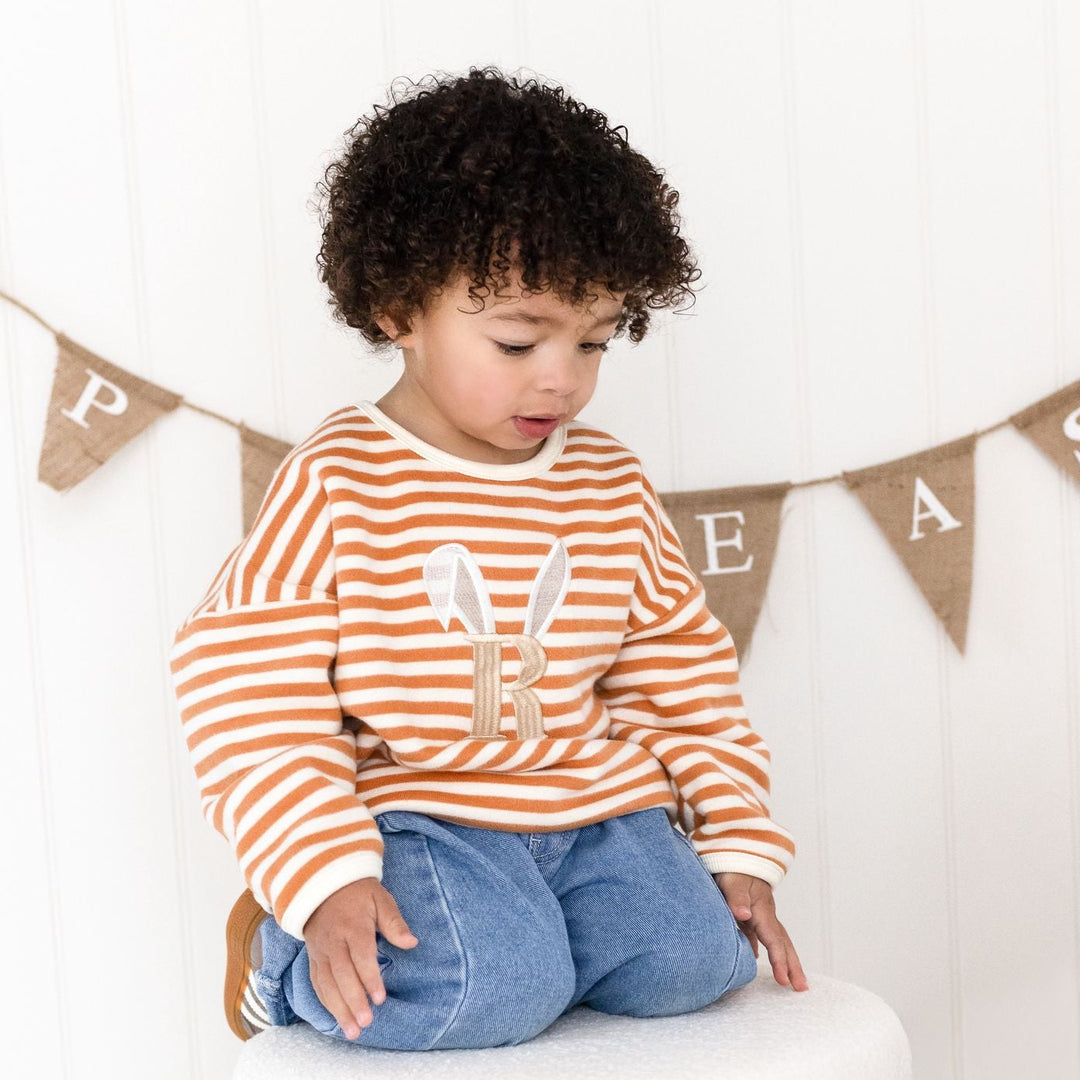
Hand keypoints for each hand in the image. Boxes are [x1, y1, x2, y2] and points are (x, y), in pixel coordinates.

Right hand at [302, 877, 419, 1037]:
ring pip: (326, 983)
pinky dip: (325, 1002)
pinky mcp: (313, 957)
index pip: (361, 956)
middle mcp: (333, 941)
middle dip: (352, 1001)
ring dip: (338, 1009)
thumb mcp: (381, 899)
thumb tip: (412, 942)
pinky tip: (336, 1017)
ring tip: (351, 1031)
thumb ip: (394, 922)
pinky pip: (316, 982)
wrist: (322, 884)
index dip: (369, 978)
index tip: (380, 999)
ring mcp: (320, 950)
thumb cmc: (359, 893)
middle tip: (365, 1023)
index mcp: (353, 925)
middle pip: (341, 974)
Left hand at [713, 872, 808, 991]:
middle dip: (792, 965)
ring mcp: (760, 911)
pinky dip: (765, 946)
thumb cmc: (732, 864)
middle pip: (782, 942)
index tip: (784, 981)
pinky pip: (761, 933)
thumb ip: (736, 897)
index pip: (773, 939)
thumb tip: (743, 914)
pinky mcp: (751, 909)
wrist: (735, 846)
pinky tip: (756, 956)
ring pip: (775, 939)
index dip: (779, 960)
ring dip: (783, 959)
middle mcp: (765, 912)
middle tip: (801, 988)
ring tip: (789, 980)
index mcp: (762, 909)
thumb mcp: (732, 879)